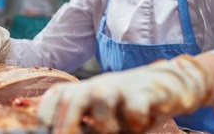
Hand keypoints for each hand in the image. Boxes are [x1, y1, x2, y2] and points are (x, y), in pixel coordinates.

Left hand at [37, 54, 212, 133]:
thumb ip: (80, 122)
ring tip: (111, 132)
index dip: (47, 115)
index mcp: (84, 90)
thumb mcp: (101, 113)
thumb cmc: (127, 105)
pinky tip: (139, 124)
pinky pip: (135, 106)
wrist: (167, 85)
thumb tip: (52, 126)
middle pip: (73, 99)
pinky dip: (135, 119)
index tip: (46, 130)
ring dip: (103, 124)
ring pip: (102, 98)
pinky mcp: (144, 92)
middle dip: (68, 124)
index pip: (56, 97)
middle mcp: (97, 86)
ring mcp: (120, 87)